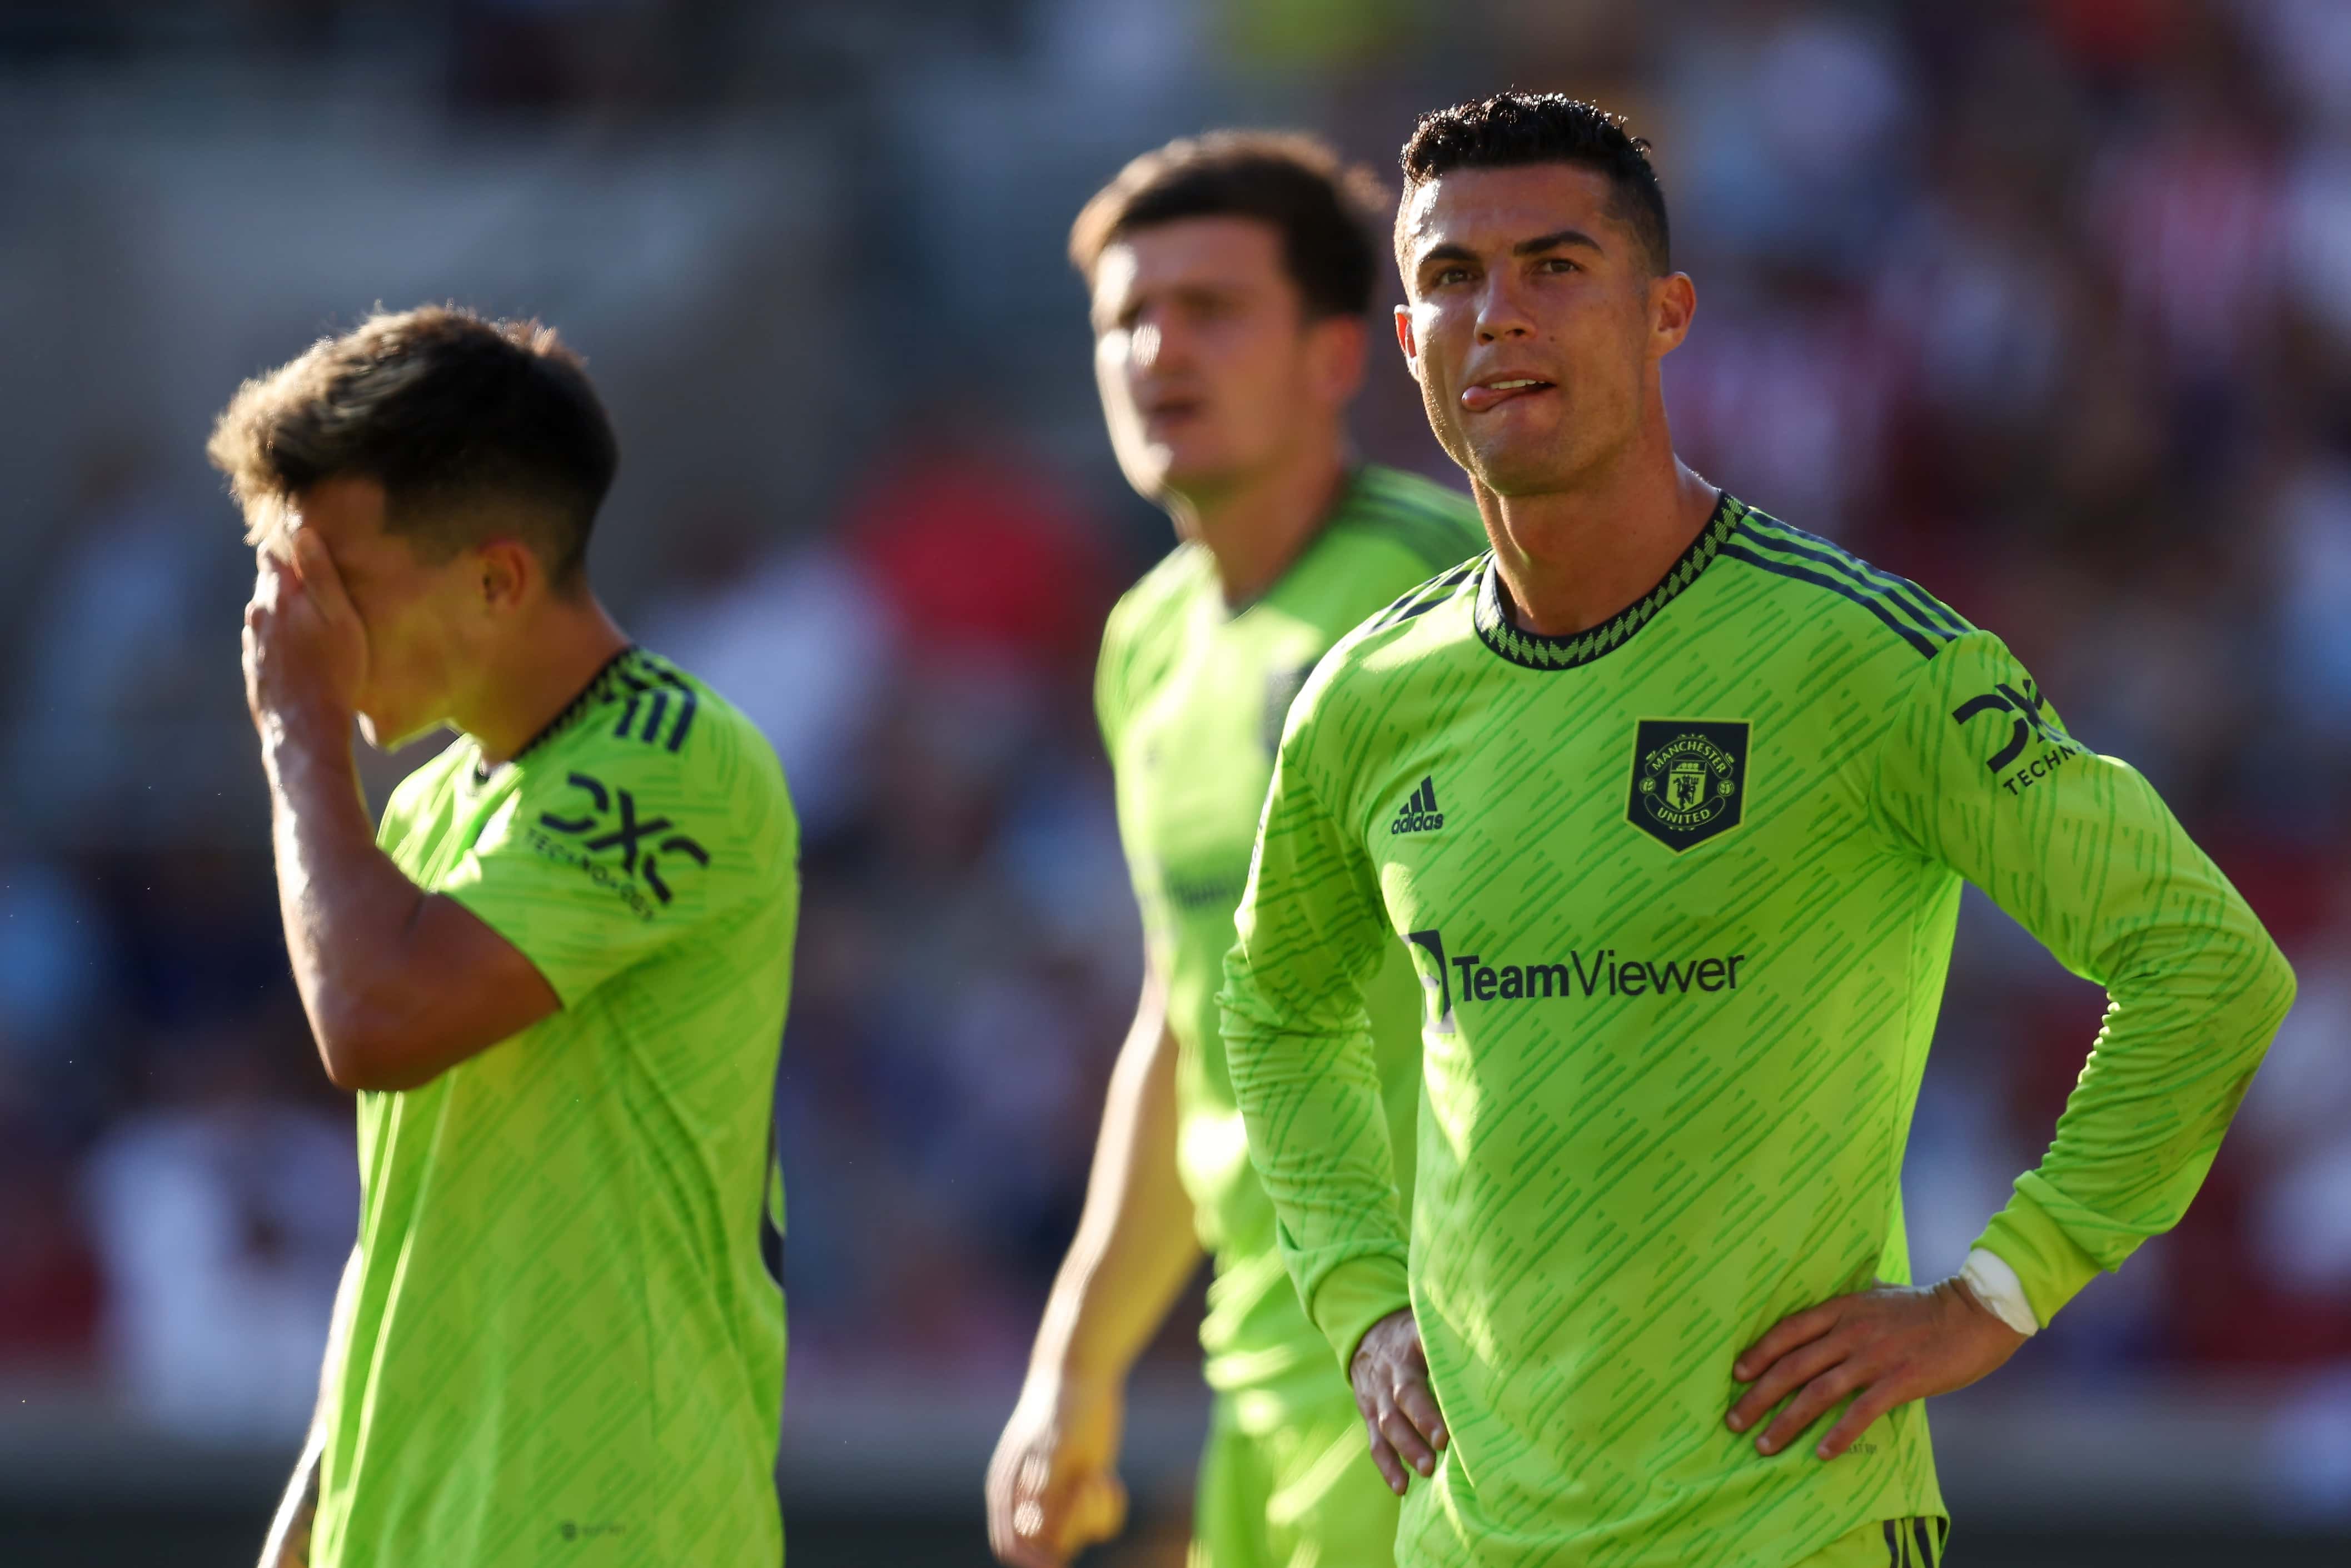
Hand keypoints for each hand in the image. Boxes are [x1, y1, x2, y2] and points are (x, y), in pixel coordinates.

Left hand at [243, 530, 366, 744]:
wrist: (306, 728)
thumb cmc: (334, 671)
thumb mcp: (340, 618)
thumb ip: (321, 575)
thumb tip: (302, 533)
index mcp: (278, 597)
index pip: (271, 555)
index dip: (288, 547)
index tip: (308, 547)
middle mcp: (257, 615)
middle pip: (268, 583)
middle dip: (289, 579)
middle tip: (320, 587)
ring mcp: (253, 644)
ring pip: (266, 613)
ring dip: (284, 611)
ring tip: (313, 622)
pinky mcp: (255, 668)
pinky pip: (266, 642)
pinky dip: (280, 639)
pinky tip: (302, 653)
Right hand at [985, 1370, 1127, 1567]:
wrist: (1083, 1374)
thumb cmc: (1065, 1409)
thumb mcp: (1060, 1452)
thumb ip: (1047, 1496)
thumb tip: (1035, 1535)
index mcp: (1010, 1490)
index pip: (1012, 1547)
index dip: (1035, 1561)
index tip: (1065, 1554)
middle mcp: (1030, 1498)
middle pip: (1051, 1545)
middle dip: (1076, 1524)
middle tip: (1091, 1483)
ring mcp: (1057, 1494)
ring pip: (1078, 1534)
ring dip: (1095, 1513)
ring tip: (1100, 1474)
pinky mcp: (1082, 1488)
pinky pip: (1099, 1521)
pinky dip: (1109, 1506)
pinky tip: (1108, 1475)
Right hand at [1350, 1308, 1446, 1494]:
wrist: (1368, 1336)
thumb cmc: (1414, 1338)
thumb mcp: (1428, 1328)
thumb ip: (1455, 1340)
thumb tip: (1501, 1355)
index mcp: (1411, 1346)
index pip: (1423, 1356)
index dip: (1438, 1373)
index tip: (1459, 1395)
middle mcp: (1392, 1371)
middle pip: (1403, 1395)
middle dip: (1422, 1419)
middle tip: (1442, 1443)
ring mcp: (1377, 1396)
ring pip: (1387, 1422)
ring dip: (1406, 1447)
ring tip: (1427, 1470)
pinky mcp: (1370, 1416)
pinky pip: (1376, 1443)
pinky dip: (1387, 1466)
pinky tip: (1401, 1487)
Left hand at [1727, 1276, 2026, 1460]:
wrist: (1975, 1312)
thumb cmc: (1927, 1305)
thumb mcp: (1880, 1292)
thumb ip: (1853, 1300)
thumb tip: (1836, 1302)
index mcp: (1842, 1308)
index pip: (1788, 1331)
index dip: (1759, 1354)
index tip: (1736, 1376)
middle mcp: (1850, 1331)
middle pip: (1792, 1366)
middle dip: (1758, 1396)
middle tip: (1733, 1421)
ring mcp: (1874, 1357)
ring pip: (1817, 1392)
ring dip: (1786, 1421)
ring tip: (1764, 1446)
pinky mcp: (1900, 1380)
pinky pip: (1861, 1411)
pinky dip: (1838, 1434)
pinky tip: (1821, 1453)